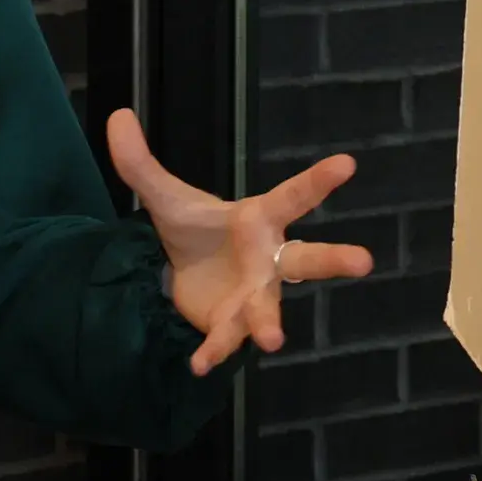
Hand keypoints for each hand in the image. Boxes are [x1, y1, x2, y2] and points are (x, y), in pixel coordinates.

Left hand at [105, 108, 373, 376]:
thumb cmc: (195, 230)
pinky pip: (226, 338)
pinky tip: (199, 364)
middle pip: (306, 259)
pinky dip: (214, 351)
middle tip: (365, 261)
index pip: (292, 196)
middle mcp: (267, 259)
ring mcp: (253, 295)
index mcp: (259, 220)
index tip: (347, 163)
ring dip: (269, 324)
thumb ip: (139, 161)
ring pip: (268, 310)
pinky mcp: (230, 323)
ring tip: (272, 340)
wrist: (182, 273)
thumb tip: (117, 116)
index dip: (319, 180)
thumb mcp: (165, 195)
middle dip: (334, 260)